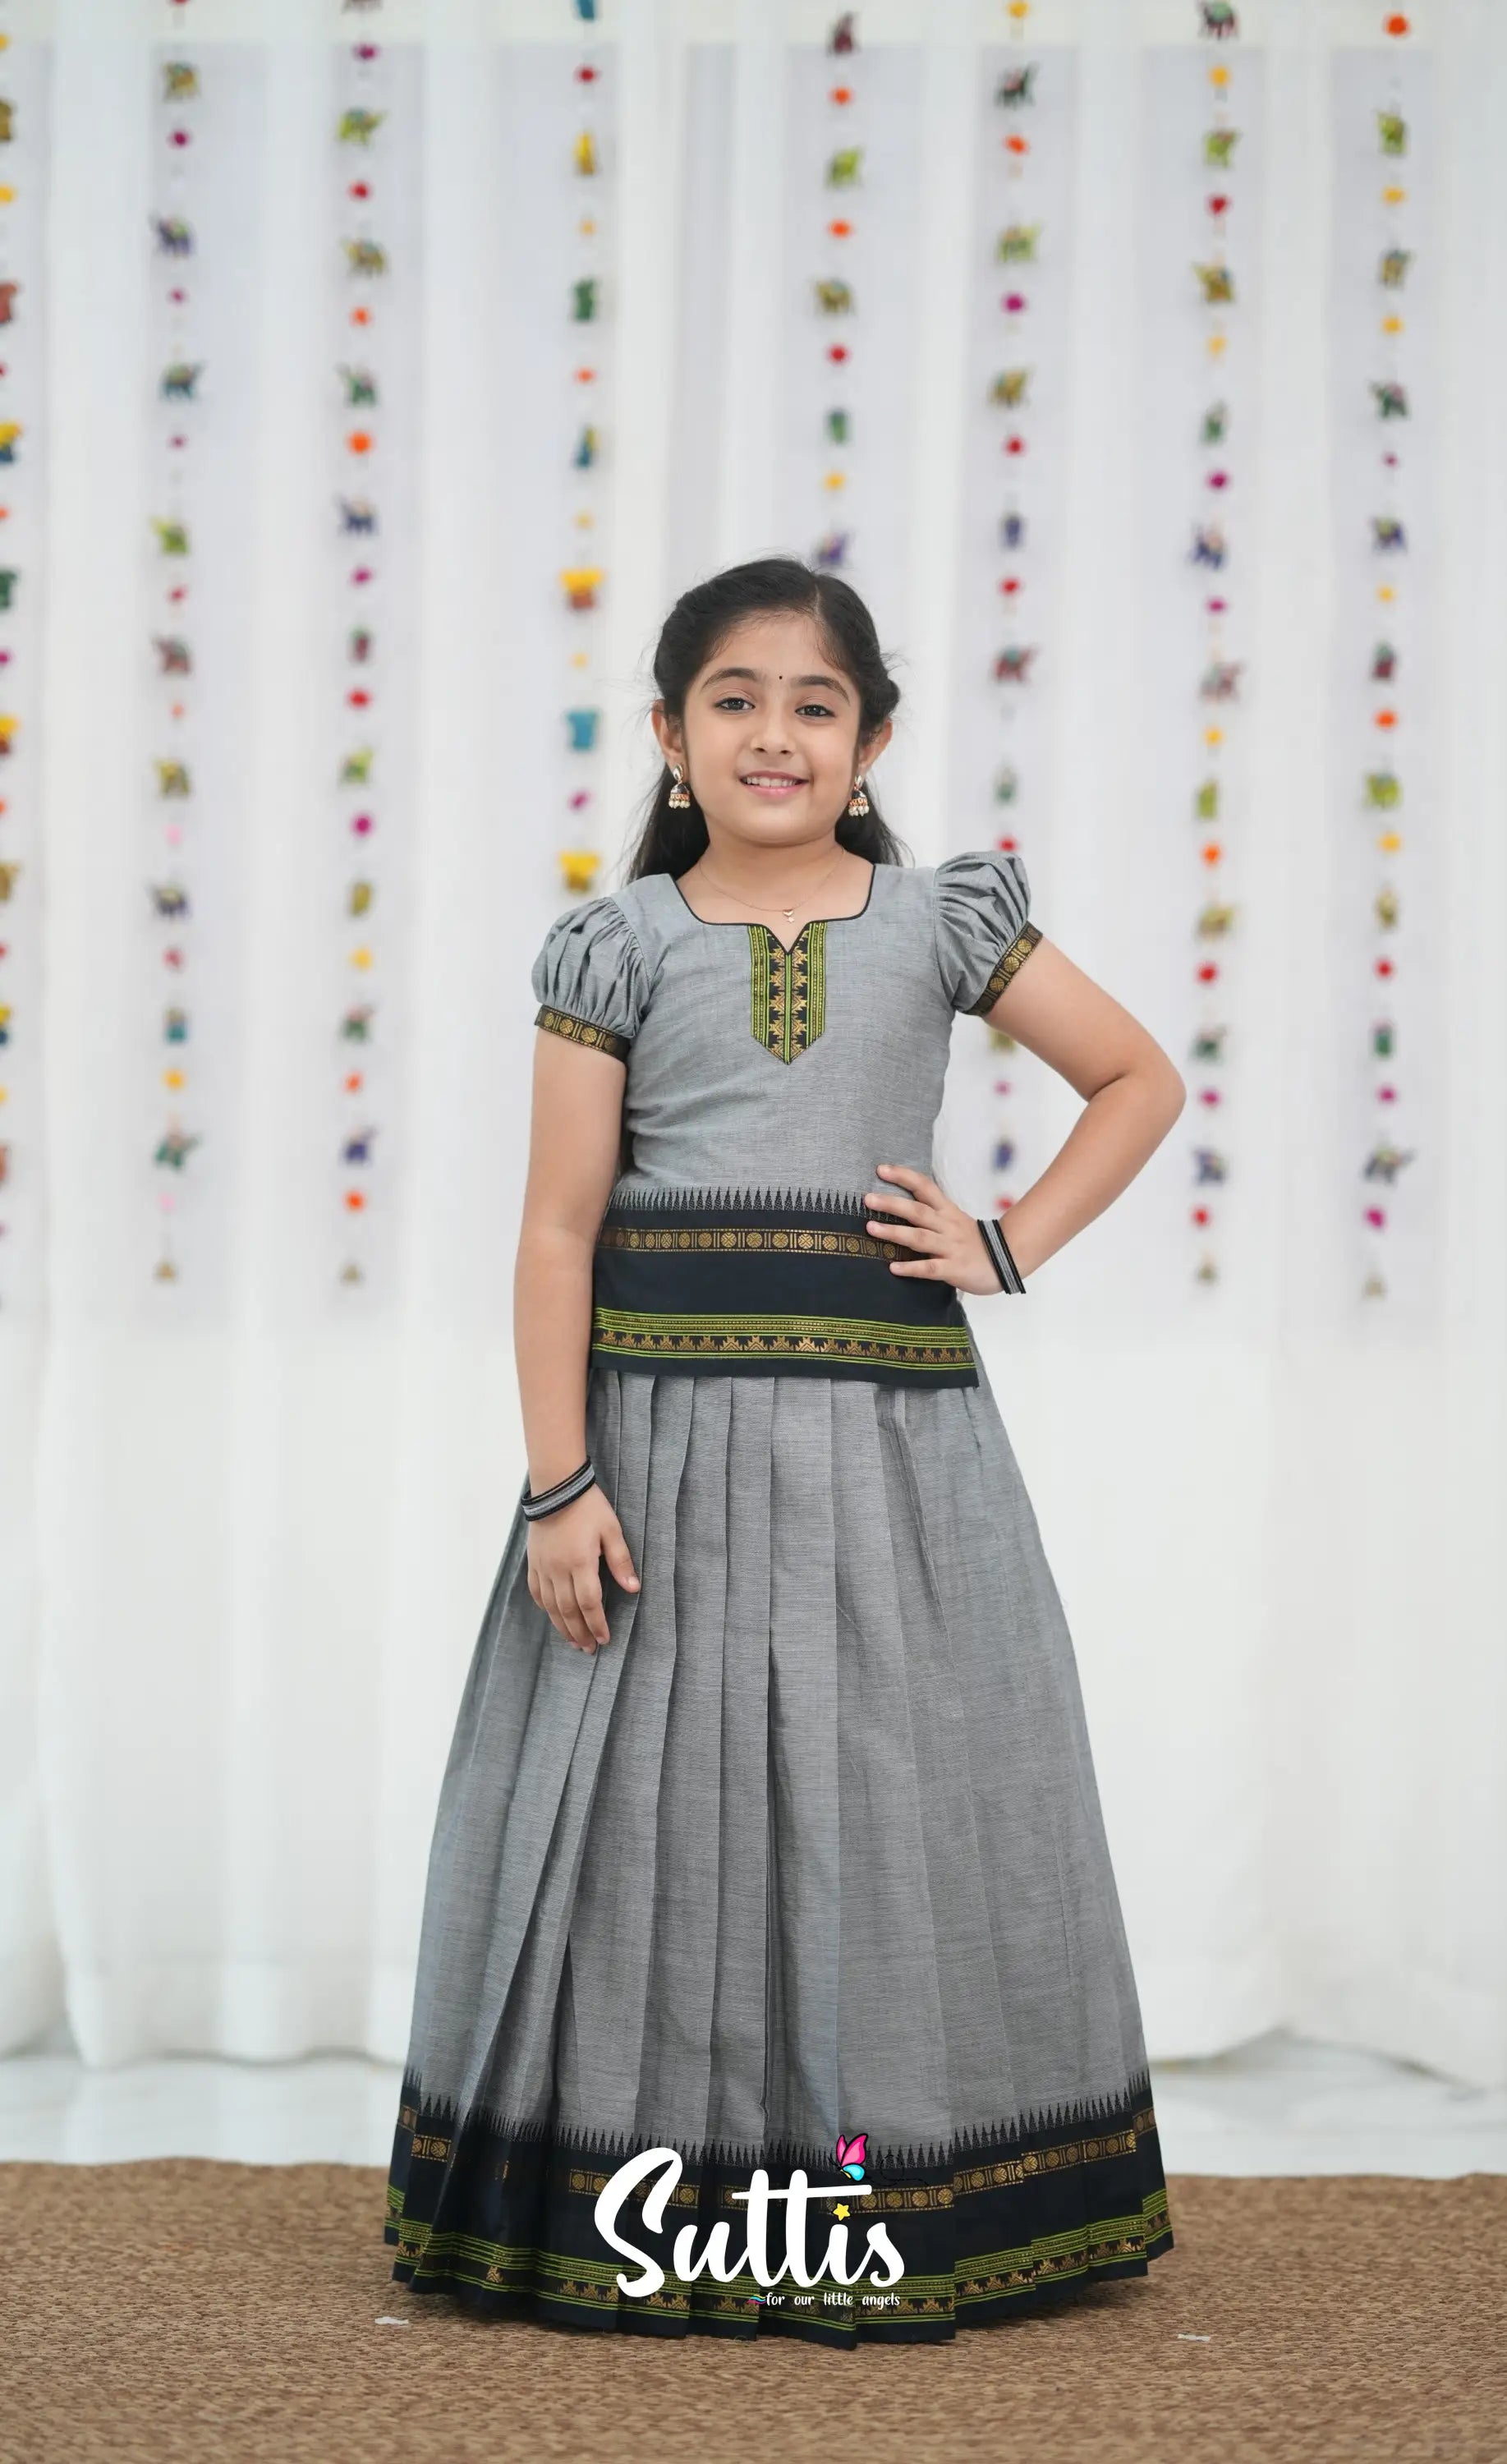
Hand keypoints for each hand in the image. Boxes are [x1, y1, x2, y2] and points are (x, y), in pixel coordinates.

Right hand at [526, 1487, 639, 1652]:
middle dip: (581, 1633)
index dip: (597, 1624)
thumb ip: (621, 1560)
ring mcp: (543, 1567)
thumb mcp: (611, 1530)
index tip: (604, 1640)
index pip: (590, 1603)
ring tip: (573, 1642)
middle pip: (569, 1610)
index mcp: (580, 1562)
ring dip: (562, 1627)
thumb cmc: (588, 1507)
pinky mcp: (534, 1561)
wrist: (557, 1487)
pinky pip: (536, 1591)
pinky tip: (553, 1617)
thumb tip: (634, 1588)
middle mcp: (559, 1569)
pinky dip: (545, 1608)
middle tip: (590, 1649)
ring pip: (551, 1606)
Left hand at [863, 1163, 1004, 1296]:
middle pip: (917, 1211)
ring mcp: (951, 1247)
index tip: (881, 1169)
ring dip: (894, 1232)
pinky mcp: (954, 1269)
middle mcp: (948, 1226)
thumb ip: (933, 1213)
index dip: (904, 1176)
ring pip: (920, 1237)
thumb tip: (902, 1204)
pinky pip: (930, 1268)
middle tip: (867, 1199)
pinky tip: (893, 1268)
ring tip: (870, 1228)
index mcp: (948, 1211)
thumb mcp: (956, 1221)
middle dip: (891, 1203)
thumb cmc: (975, 1242)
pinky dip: (911, 1268)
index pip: (925, 1187)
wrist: (1007, 1260)